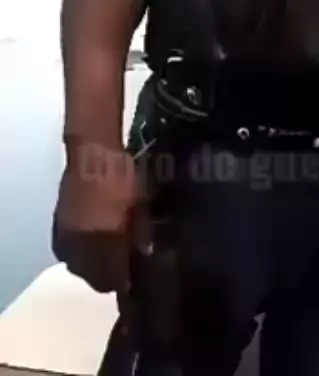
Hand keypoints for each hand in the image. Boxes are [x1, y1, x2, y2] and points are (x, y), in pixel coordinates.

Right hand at [52, 143, 150, 292]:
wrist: (91, 154)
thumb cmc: (121, 177)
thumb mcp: (139, 205)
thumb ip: (141, 235)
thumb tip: (144, 255)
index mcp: (104, 241)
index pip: (113, 280)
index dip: (125, 283)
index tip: (134, 279)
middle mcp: (80, 246)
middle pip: (93, 279)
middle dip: (108, 277)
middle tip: (122, 268)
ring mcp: (66, 238)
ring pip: (78, 267)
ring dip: (91, 266)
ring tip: (106, 256)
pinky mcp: (57, 226)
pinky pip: (68, 251)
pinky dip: (79, 252)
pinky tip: (91, 242)